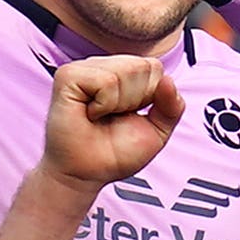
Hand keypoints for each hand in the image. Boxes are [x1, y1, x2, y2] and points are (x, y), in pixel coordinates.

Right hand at [41, 50, 182, 185]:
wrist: (88, 173)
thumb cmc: (116, 152)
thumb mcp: (157, 130)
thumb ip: (171, 106)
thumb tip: (168, 79)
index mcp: (122, 72)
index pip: (155, 67)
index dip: (151, 97)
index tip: (130, 114)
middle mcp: (103, 66)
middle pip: (144, 66)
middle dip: (137, 100)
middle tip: (114, 117)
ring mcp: (83, 68)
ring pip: (126, 71)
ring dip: (120, 104)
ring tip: (100, 115)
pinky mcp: (68, 76)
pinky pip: (106, 81)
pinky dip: (105, 104)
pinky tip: (90, 113)